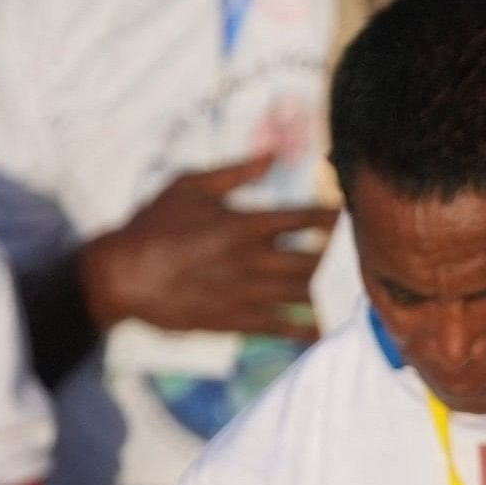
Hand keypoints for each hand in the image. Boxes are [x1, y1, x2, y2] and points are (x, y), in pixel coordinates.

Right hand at [79, 155, 333, 339]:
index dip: (334, 215)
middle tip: (364, 254)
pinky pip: (279, 327)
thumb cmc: (153, 224)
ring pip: (302, 294)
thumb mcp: (190, 185)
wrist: (121, 276)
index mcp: (243, 223)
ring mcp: (244, 294)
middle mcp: (251, 260)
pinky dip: (305, 329)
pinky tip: (326, 330)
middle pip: (314, 260)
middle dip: (342, 257)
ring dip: (332, 291)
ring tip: (356, 289)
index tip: (353, 213)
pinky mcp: (233, 321)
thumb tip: (273, 154)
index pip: (304, 217)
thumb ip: (236, 172)